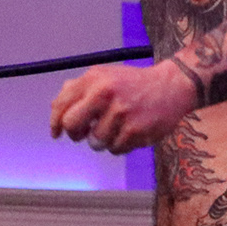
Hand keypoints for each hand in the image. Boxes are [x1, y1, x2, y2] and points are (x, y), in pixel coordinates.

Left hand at [49, 63, 196, 152]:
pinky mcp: (135, 130)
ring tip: (117, 127)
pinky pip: (115, 149)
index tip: (56, 133)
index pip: (62, 105)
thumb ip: (78, 89)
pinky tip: (129, 131)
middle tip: (85, 133)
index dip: (55, 122)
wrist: (171, 86)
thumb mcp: (104, 76)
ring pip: (95, 142)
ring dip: (103, 140)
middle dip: (75, 134)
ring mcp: (121, 113)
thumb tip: (54, 108)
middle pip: (72, 125)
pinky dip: (119, 145)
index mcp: (94, 79)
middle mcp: (105, 93)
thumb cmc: (132, 84)